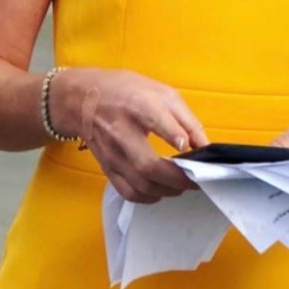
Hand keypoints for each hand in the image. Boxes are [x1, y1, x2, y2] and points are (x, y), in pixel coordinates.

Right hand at [50, 68, 208, 203]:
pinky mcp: (106, 168)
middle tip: (198, 180)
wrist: (83, 99)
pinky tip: (162, 191)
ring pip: (140, 184)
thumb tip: (205, 145)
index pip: (157, 121)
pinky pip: (127, 192)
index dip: (175, 136)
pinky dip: (148, 197)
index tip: (191, 149)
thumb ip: (186, 119)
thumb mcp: (162, 93)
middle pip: (148, 165)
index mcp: (138, 105)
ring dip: (167, 190)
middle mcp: (121, 132)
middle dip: (178, 178)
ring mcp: (111, 154)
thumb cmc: (128, 91)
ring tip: (184, 185)